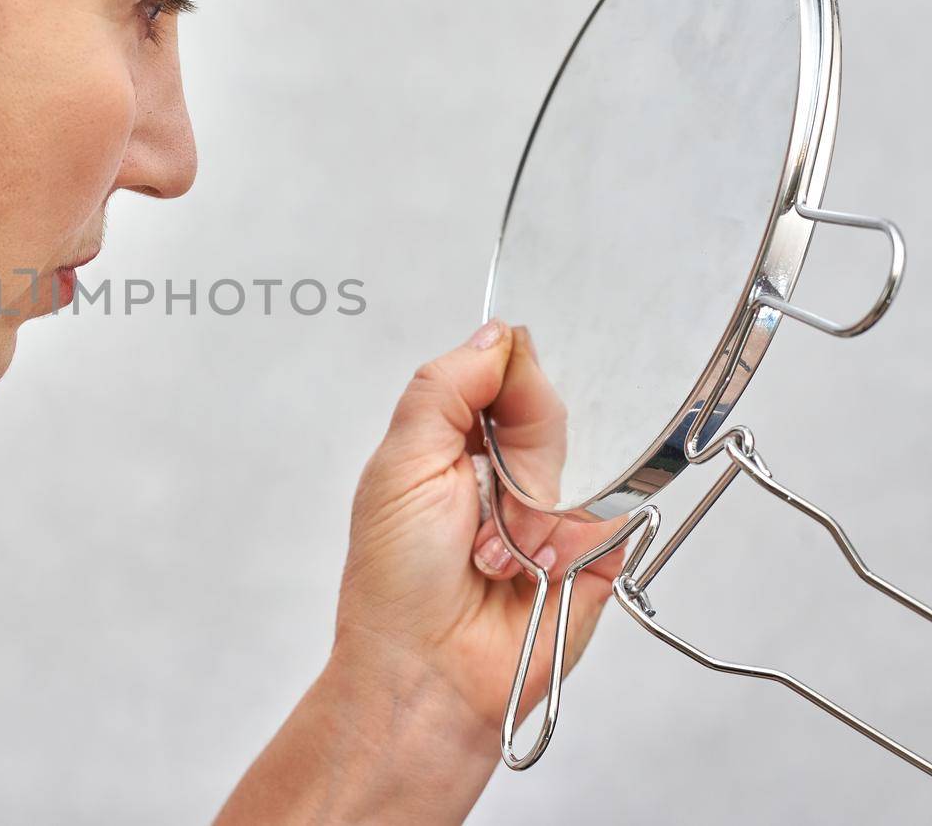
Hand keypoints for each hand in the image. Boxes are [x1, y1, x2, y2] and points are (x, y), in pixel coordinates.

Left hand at [333, 319, 624, 786]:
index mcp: (453, 443)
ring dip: (534, 510)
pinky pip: (612, 516)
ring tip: (494, 553)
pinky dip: (568, 543)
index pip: (503, 371)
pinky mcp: (595, 559)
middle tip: (479, 496)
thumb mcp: (401, 461)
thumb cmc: (396, 581)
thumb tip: (496, 335)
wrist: (427, 673)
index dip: (506, 377)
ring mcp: (553, 515)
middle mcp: (505, 474)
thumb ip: (444, 386)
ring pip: (583, 463)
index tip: (492, 397)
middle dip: (518, 451)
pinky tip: (531, 574)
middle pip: (547, 412)